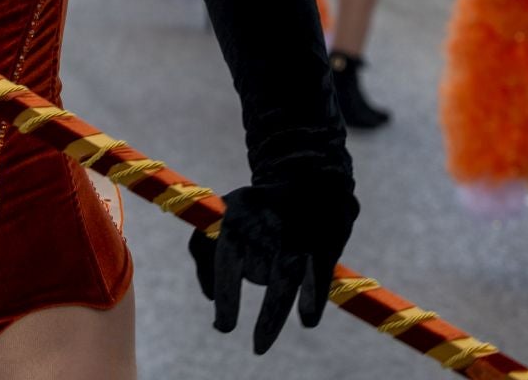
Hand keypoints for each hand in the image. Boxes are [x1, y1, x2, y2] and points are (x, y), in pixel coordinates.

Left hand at [188, 175, 356, 353]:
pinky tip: (306, 321)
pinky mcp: (325, 247)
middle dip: (261, 312)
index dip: (227, 300)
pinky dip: (312, 302)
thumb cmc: (256, 209)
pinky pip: (317, 282)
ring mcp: (298, 237)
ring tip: (263, 335)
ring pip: (284, 284)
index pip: (227, 265)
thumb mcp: (223, 217)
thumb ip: (203, 253)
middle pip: (259, 277)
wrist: (308, 179)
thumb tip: (209, 298)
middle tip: (256, 349)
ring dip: (275, 311)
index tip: (224, 328)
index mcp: (236, 220)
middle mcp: (266, 228)